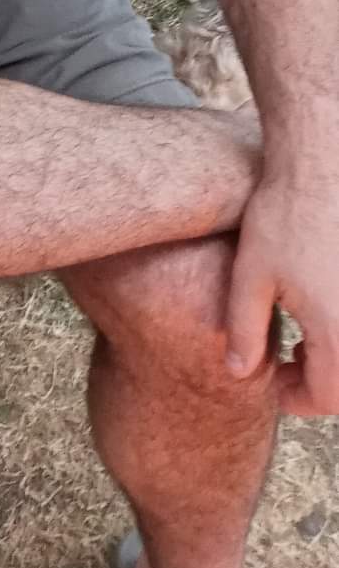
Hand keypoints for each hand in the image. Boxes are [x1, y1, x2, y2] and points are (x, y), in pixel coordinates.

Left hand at [226, 167, 338, 416]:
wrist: (320, 167)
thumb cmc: (283, 218)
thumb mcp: (251, 276)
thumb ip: (243, 330)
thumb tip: (239, 371)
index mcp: (338, 334)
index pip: (326, 398)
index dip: (296, 399)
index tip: (272, 383)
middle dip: (318, 381)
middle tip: (284, 364)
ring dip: (333, 358)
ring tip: (300, 340)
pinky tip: (319, 311)